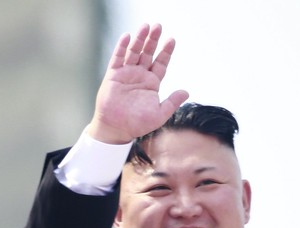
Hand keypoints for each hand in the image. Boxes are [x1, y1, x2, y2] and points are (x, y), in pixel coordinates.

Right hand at [86, 23, 189, 144]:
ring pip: (134, 52)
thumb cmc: (138, 124)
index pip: (161, 63)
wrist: (117, 129)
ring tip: (145, 26)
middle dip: (153, 40)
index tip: (172, 40)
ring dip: (139, 39)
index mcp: (152, 83)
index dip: (166, 52)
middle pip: (148, 53)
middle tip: (159, 26)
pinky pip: (118, 58)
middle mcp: (140, 75)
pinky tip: (127, 36)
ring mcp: (126, 73)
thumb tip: (186, 91)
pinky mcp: (113, 75)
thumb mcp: (160, 114)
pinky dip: (122, 47)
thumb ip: (172, 102)